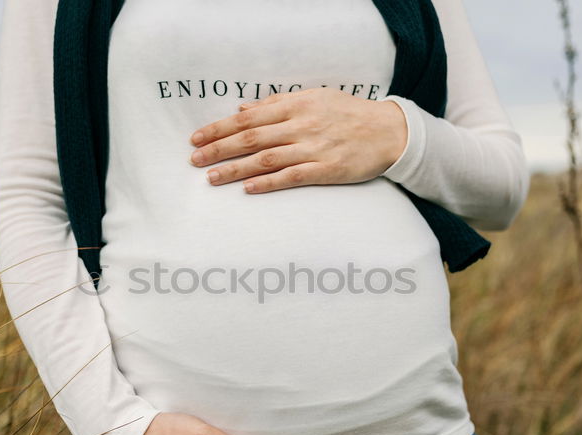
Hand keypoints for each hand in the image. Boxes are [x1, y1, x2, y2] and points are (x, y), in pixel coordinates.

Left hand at [187, 87, 406, 193]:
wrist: (388, 131)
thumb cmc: (348, 113)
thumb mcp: (313, 98)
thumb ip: (277, 104)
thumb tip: (243, 109)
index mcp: (295, 106)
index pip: (247, 118)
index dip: (219, 128)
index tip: (197, 138)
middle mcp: (300, 126)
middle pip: (250, 138)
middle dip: (218, 149)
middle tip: (194, 160)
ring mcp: (313, 148)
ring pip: (265, 159)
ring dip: (235, 169)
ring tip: (211, 178)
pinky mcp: (326, 169)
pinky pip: (291, 177)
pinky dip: (267, 183)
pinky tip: (247, 189)